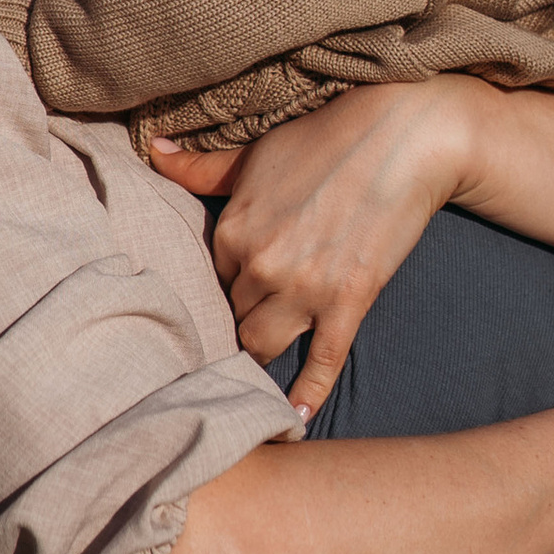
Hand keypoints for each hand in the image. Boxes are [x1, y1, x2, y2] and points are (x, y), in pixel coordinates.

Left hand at [151, 79, 480, 416]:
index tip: (236, 291)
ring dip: (260, 354)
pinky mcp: (348, 303)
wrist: (403, 136)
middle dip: (240, 320)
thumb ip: (200, 166)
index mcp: (231, 230)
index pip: (211, 280)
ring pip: (262, 346)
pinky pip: (322, 362)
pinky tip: (295, 417)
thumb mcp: (255, 152)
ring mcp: (305, 290)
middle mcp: (260, 266)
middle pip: (234, 317)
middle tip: (244, 330)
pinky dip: (308, 393)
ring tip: (258, 369)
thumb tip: (149, 150)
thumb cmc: (326, 137)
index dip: (226, 285)